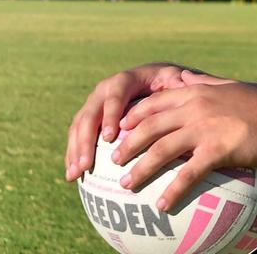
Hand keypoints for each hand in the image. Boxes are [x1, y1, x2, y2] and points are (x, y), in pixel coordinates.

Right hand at [65, 63, 192, 181]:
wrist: (155, 82)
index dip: (110, 115)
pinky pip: (77, 135)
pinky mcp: (90, 118)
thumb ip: (179, 82)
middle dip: (85, 139)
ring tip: (76, 174)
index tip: (109, 137)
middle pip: (90, 113)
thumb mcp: (175, 79)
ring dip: (75, 150)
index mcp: (125, 80)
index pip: (115, 95)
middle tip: (87, 164)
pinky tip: (73, 176)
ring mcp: (94, 104)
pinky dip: (73, 154)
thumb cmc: (169, 83)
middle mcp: (104, 90)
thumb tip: (183, 85)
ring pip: (79, 126)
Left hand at [110, 83, 256, 210]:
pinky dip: (172, 191)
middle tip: (112, 161)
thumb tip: (186, 78)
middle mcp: (195, 107)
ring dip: (140, 169)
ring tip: (125, 185)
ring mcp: (205, 128)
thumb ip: (205, 83)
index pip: (154, 102)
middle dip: (127, 144)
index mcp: (196, 92)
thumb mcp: (230, 86)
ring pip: (161, 149)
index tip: (118, 130)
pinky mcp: (218, 149)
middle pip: (150, 127)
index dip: (133, 116)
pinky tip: (162, 205)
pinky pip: (188, 174)